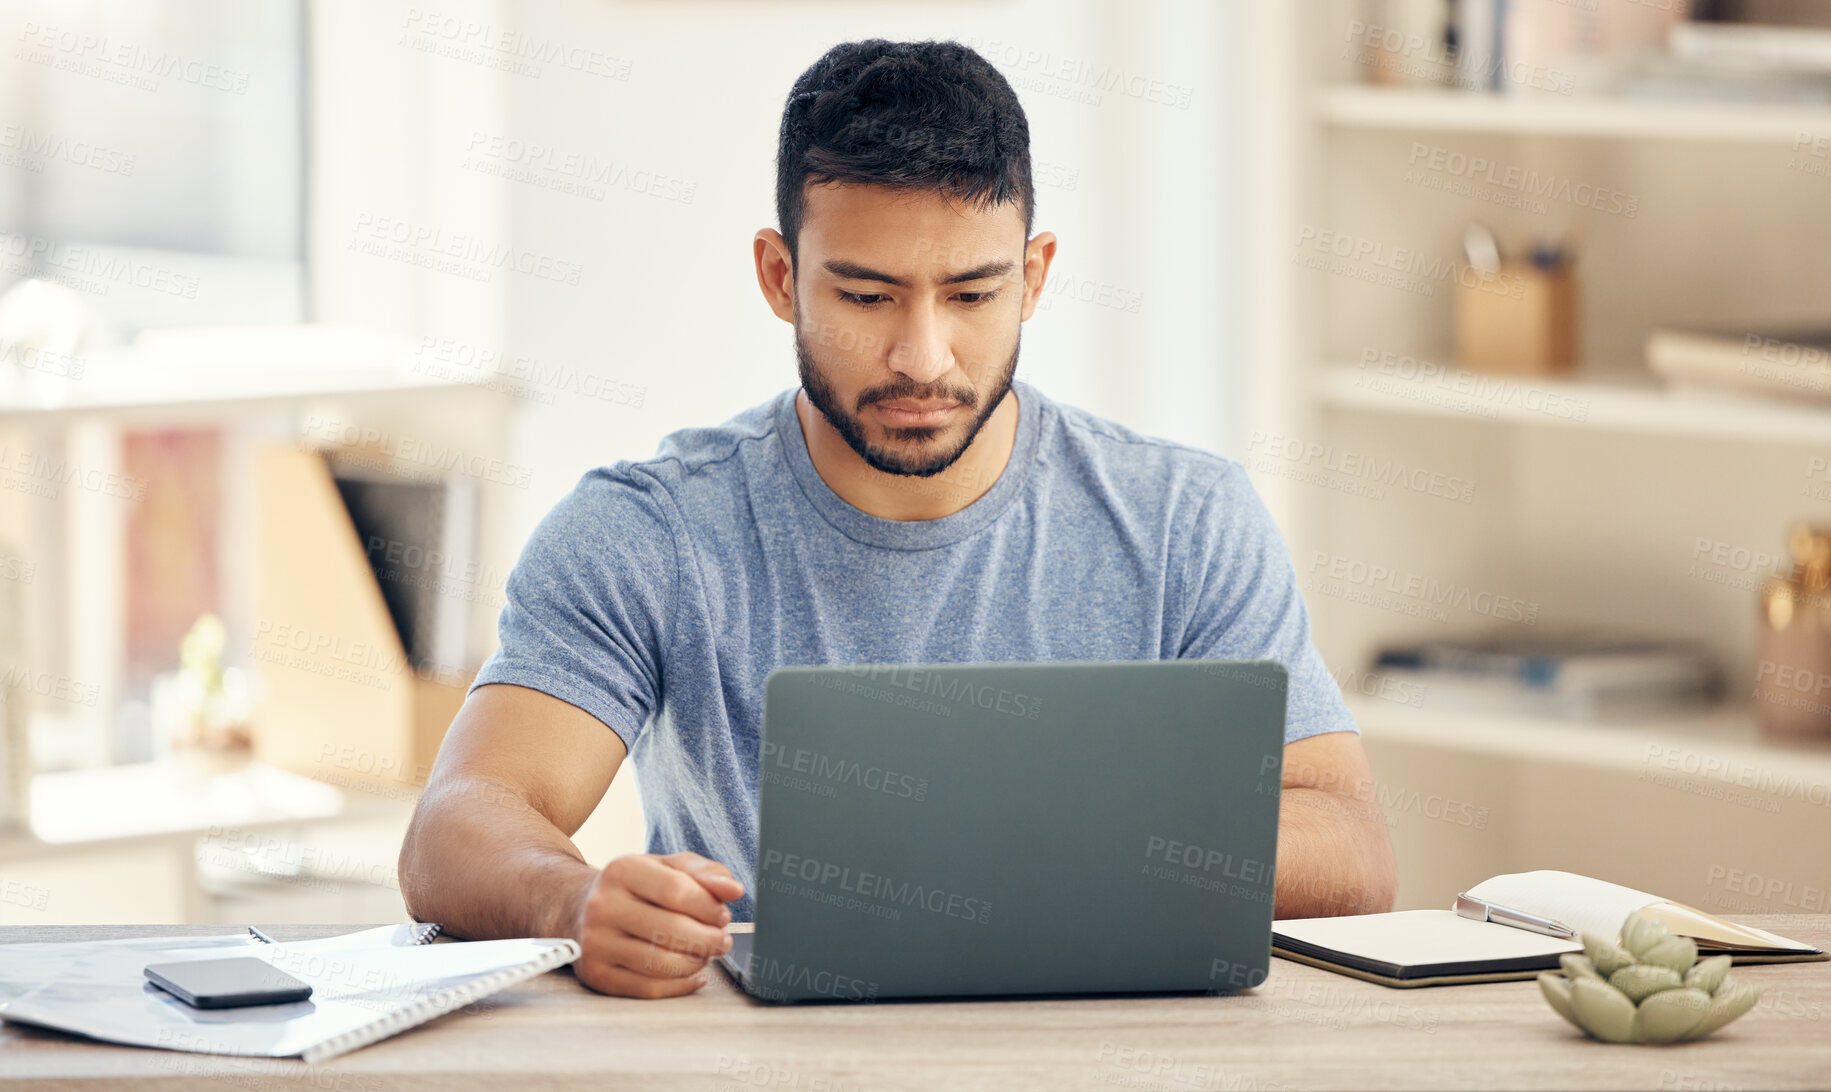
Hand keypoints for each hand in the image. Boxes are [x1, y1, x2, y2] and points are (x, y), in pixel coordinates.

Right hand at [569, 852, 745, 997]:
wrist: (578, 908)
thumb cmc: (635, 887)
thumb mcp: (667, 867)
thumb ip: (704, 873)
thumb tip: (733, 890)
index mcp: (622, 870)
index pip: (678, 892)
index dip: (709, 908)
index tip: (723, 915)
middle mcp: (603, 906)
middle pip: (671, 930)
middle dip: (708, 939)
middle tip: (722, 941)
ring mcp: (596, 943)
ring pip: (661, 963)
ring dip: (695, 962)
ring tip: (704, 954)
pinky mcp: (596, 974)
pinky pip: (648, 988)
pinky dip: (679, 985)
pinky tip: (693, 975)